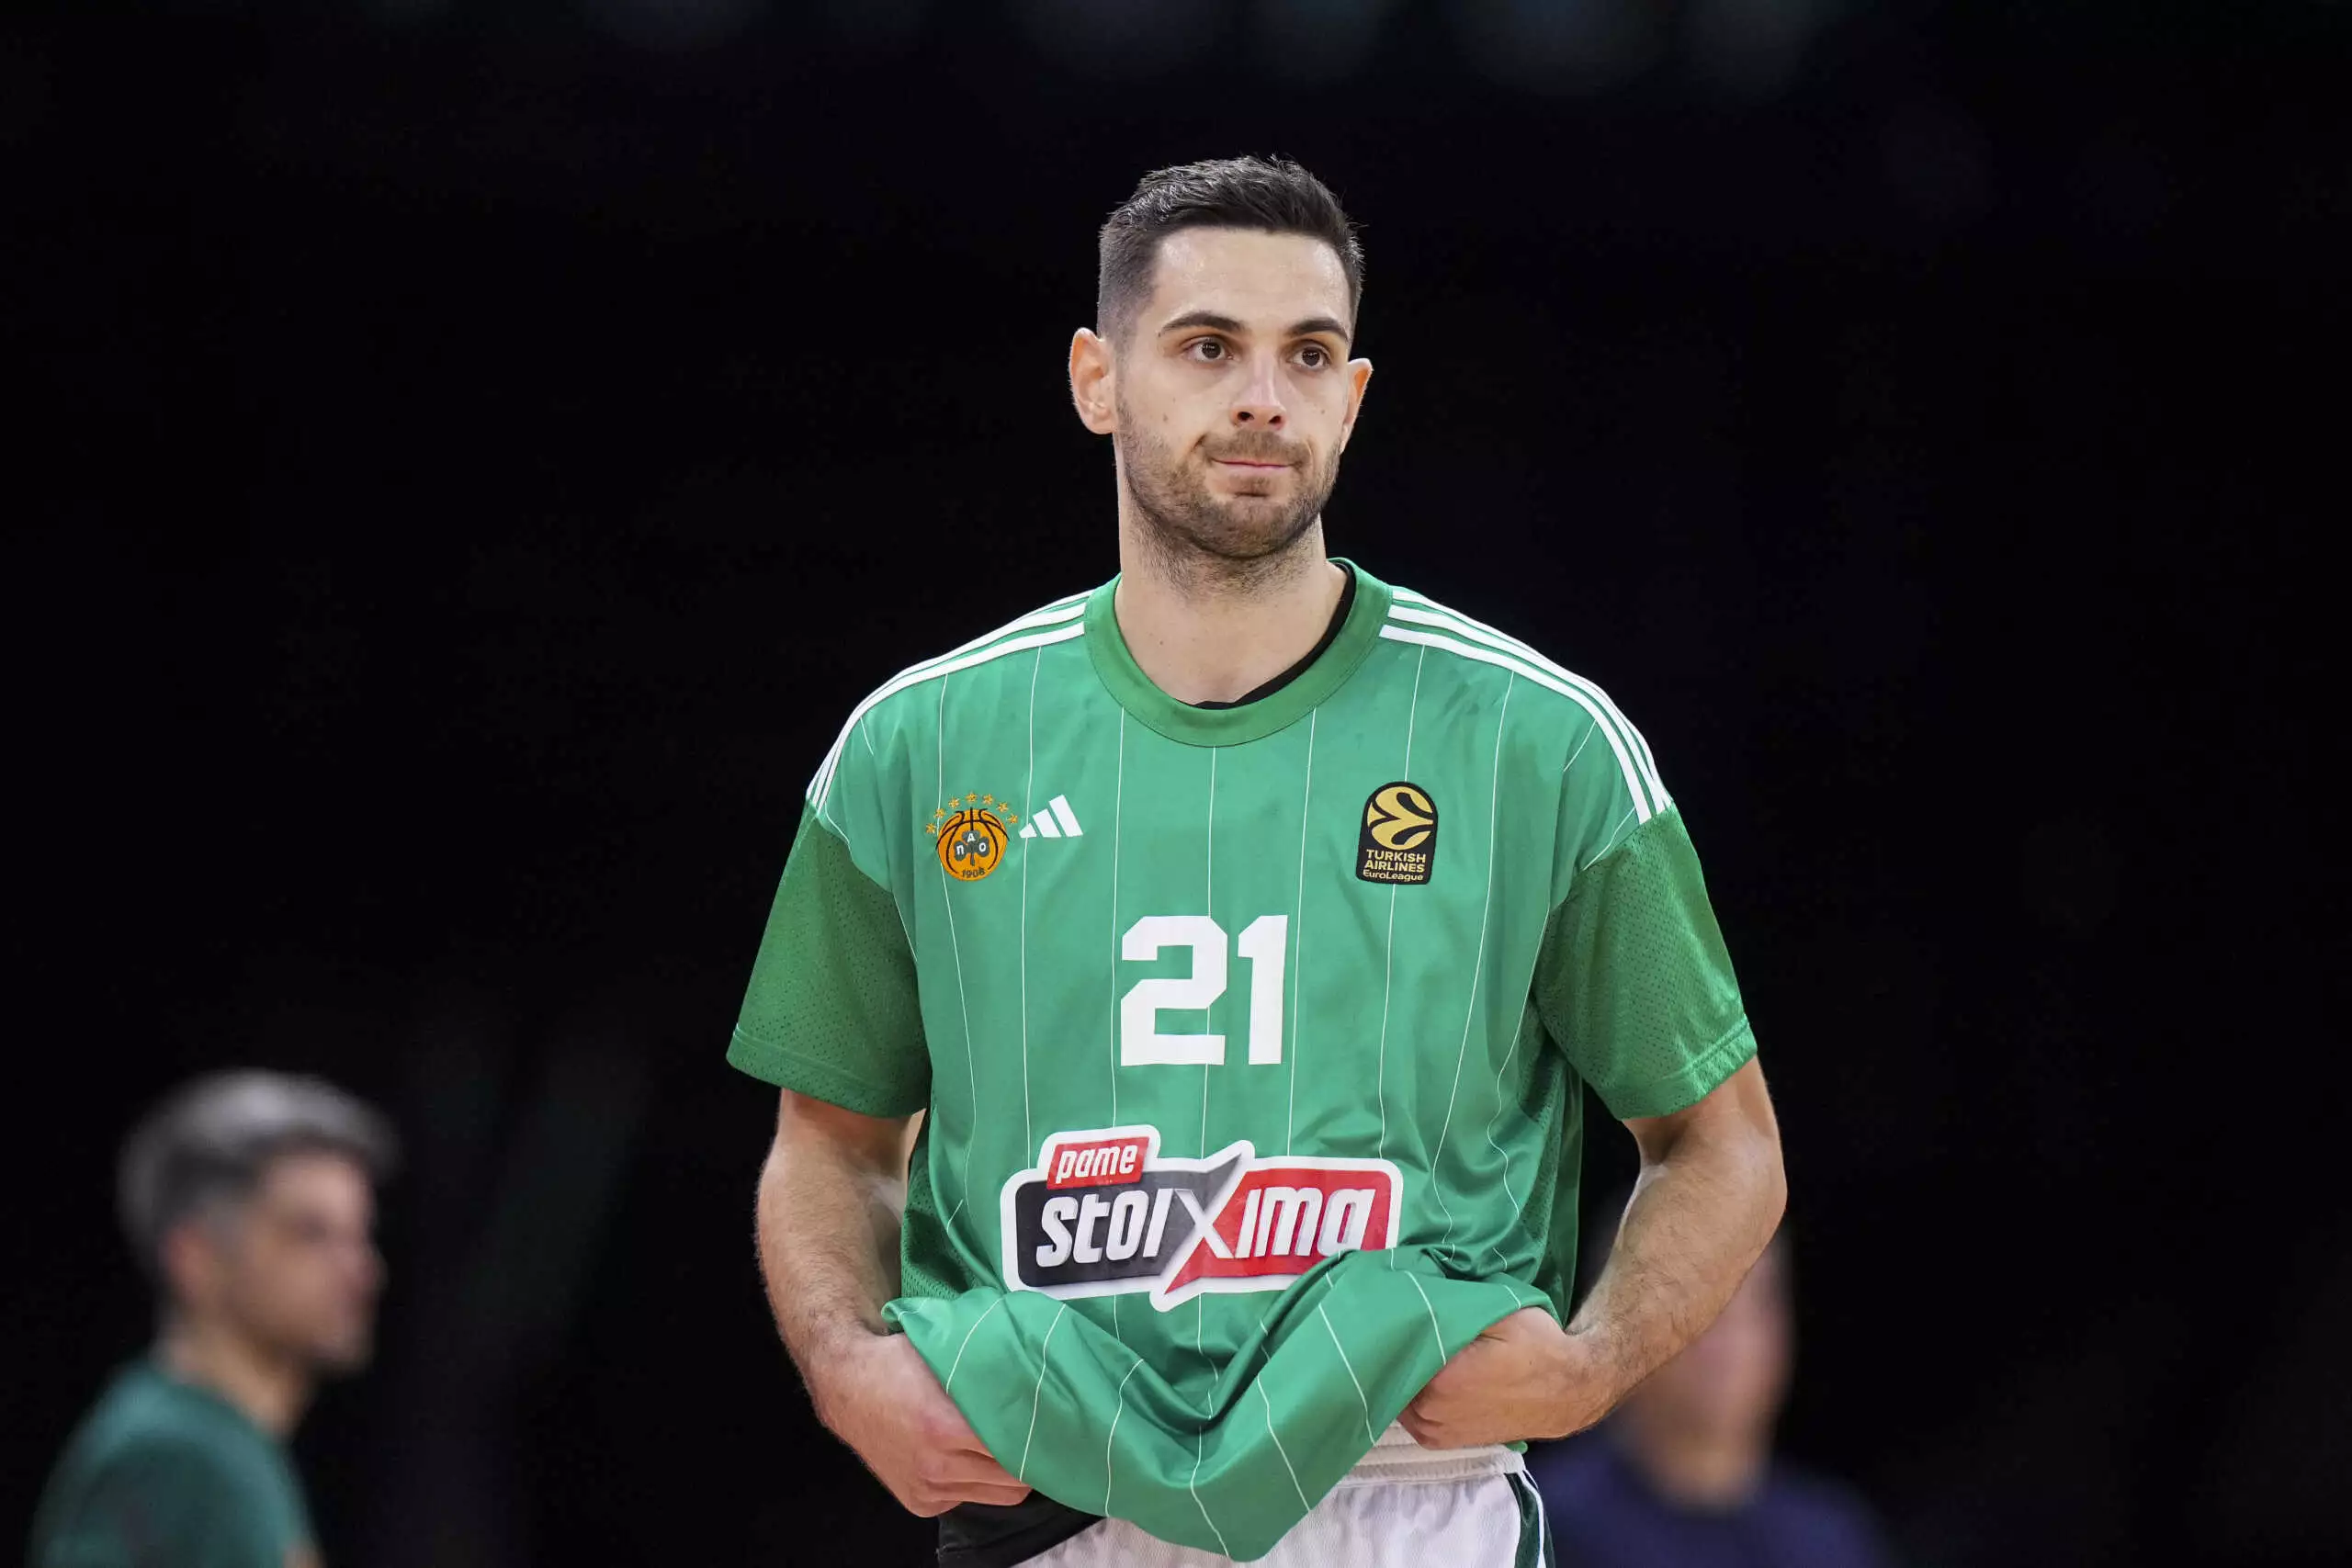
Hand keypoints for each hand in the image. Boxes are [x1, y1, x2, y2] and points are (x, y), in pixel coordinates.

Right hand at [813, 1332, 1031, 1515]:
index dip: (1043, 1435)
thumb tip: (1039, 1377)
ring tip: (1007, 1447)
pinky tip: (968, 1456)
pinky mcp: (920, 1503)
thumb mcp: (948, 1356)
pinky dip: (976, 1481)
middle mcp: (939, 1466)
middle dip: (1031, 1459)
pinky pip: (968, 1498)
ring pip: (998, 1496)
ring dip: (1006, 1474)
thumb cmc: (900, 1362)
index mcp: (947, 1427)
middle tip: (1039, 1435)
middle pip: (1016, 1480)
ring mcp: (929, 1489)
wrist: (847, 1386)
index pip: (1020, 1447)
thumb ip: (989, 1374)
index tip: (1056, 1423)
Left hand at [1401, 1308, 1621, 1448]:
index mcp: (1440, 1380)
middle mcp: (1429, 1412)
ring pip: (1395, 1393)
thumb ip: (1449, 1306)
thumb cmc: (1537, 1347)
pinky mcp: (1441, 1440)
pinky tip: (1420, 1371)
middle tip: (1399, 1319)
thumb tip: (1409, 1291)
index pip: (1392, 1347)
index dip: (1389, 1322)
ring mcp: (1434, 1430)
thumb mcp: (1498, 1311)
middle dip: (1392, 1346)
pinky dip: (1408, 1392)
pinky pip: (1408, 1412)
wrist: (1568, 1391)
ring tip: (1411, 1344)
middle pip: (1389, 1371)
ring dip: (1399, 1371)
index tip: (1393, 1303)